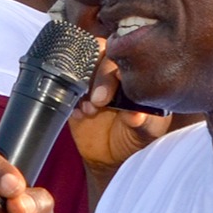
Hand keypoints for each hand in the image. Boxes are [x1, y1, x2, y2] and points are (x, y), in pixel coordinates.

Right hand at [69, 51, 171, 181]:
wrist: (109, 156)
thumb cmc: (134, 138)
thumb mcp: (146, 133)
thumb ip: (144, 122)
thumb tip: (137, 114)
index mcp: (135, 76)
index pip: (129, 58)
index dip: (123, 65)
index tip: (120, 78)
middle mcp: (113, 73)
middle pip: (103, 55)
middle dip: (101, 77)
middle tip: (100, 100)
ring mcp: (91, 82)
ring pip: (83, 66)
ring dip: (84, 85)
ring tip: (89, 110)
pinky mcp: (74, 94)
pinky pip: (66, 86)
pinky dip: (71, 98)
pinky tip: (79, 114)